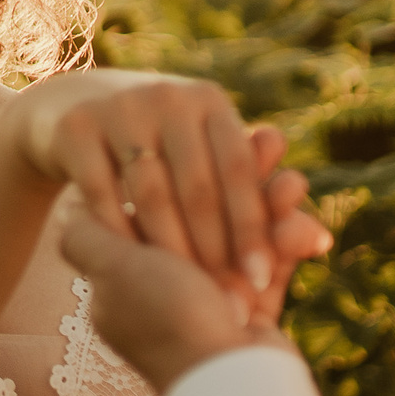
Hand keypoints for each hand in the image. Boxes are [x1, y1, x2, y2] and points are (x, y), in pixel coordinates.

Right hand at [9, 70, 282, 309]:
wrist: (74, 111)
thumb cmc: (163, 151)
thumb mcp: (207, 159)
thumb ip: (258, 196)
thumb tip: (320, 238)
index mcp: (210, 102)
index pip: (238, 171)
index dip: (252, 227)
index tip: (262, 282)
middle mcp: (168, 97)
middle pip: (198, 184)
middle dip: (215, 249)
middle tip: (226, 298)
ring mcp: (119, 108)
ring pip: (150, 191)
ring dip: (170, 247)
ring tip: (182, 289)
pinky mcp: (76, 128)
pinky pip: (100, 191)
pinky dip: (117, 231)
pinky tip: (129, 267)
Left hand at [62, 165, 330, 393]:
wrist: (233, 384)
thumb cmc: (170, 322)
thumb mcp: (113, 272)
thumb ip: (86, 236)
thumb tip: (69, 204)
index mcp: (129, 276)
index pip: (150, 206)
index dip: (175, 171)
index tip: (196, 141)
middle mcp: (168, 285)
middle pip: (204, 211)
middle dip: (237, 179)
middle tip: (265, 141)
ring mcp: (214, 295)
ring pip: (244, 229)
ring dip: (272, 202)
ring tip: (294, 180)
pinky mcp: (257, 306)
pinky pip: (272, 259)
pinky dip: (292, 238)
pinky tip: (309, 224)